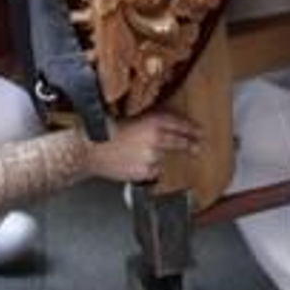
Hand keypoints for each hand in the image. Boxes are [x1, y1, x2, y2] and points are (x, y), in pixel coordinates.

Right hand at [85, 111, 201, 183]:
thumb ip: (149, 122)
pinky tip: (133, 163)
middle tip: (197, 146)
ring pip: (163, 159)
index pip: (180, 124)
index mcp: (154, 121)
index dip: (192, 128)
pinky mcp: (145, 172)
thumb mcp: (130, 117)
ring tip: (138, 154)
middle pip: (180, 142)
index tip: (200, 131)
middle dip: (190, 145)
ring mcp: (152, 157)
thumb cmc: (104, 130)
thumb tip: (165, 127)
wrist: (89, 148)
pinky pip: (152, 171)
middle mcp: (157, 138)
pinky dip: (147, 169)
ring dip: (158, 158)